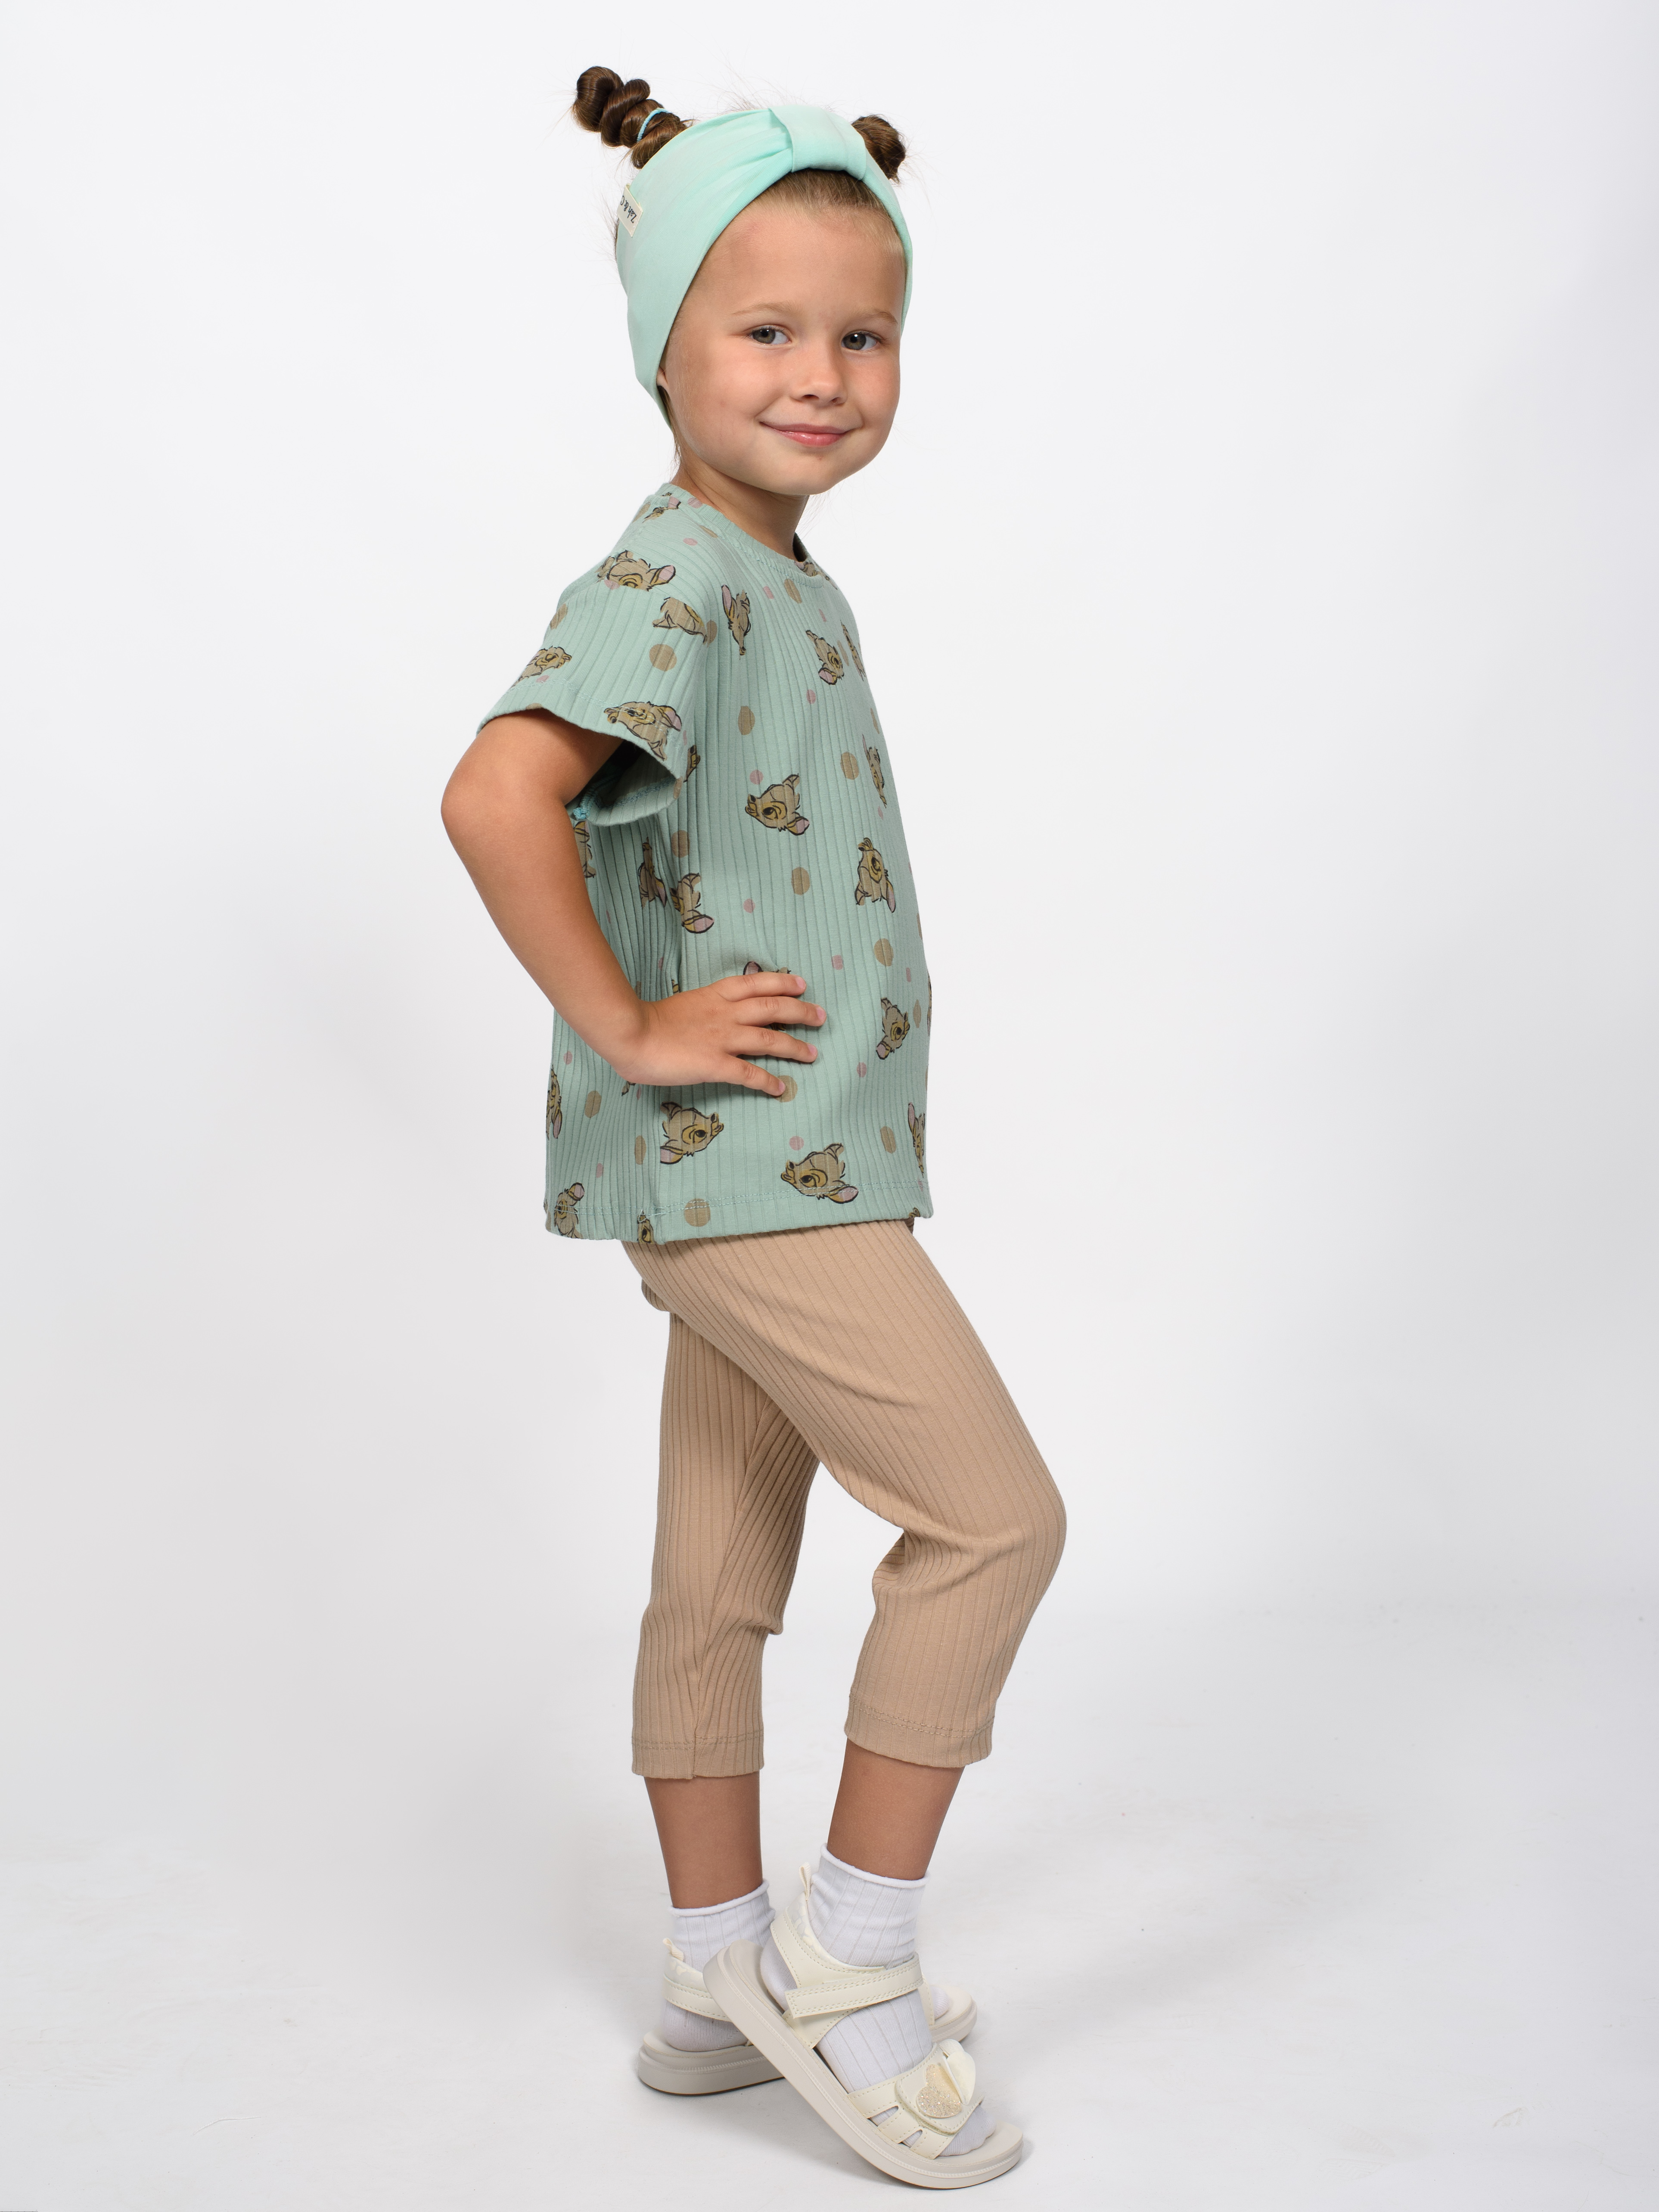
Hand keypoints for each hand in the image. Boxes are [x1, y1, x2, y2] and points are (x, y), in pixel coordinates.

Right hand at [606, 970, 824, 1096]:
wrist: (630, 1032)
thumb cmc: (646, 1021)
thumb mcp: (682, 1005)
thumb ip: (701, 1009)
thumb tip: (710, 1017)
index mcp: (715, 995)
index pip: (757, 983)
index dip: (783, 983)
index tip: (802, 985)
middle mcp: (725, 1014)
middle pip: (773, 1009)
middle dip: (801, 1012)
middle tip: (820, 1017)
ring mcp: (722, 1039)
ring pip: (769, 1040)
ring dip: (794, 1047)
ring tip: (812, 1054)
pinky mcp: (715, 1064)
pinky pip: (749, 1074)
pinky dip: (768, 1081)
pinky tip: (780, 1088)